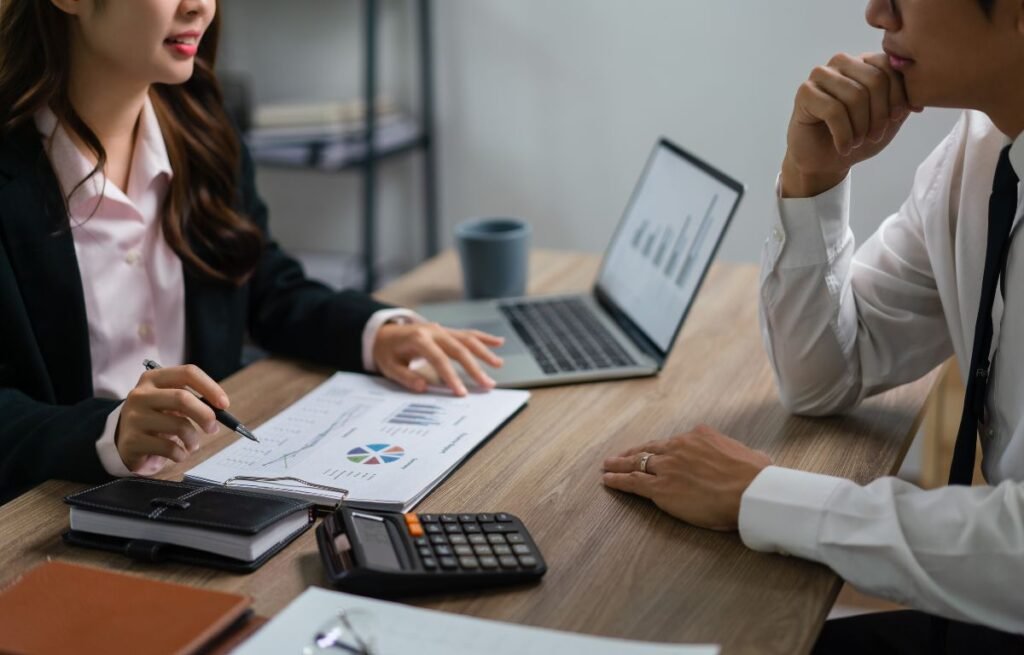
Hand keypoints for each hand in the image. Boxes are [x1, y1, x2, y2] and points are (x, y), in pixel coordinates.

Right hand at [116, 364, 227, 473]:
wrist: (124, 440)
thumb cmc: (156, 418)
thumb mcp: (170, 403)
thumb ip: (192, 401)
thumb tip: (220, 409)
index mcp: (153, 378)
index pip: (187, 373)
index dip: (210, 388)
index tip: (224, 404)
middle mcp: (140, 394)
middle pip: (182, 398)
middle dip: (205, 415)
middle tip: (212, 428)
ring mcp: (133, 417)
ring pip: (178, 425)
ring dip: (193, 439)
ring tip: (192, 444)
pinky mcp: (132, 440)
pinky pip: (168, 448)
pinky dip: (181, 454)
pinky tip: (179, 454)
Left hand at [372, 322, 503, 395]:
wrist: (384, 333)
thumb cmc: (387, 352)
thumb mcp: (388, 366)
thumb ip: (405, 377)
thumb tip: (423, 387)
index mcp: (418, 339)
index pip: (439, 359)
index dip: (451, 376)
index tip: (461, 393)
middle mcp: (433, 331)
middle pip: (458, 349)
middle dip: (475, 367)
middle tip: (487, 384)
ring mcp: (442, 329)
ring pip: (467, 339)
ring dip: (484, 352)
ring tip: (498, 365)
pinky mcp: (447, 331)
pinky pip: (468, 333)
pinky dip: (484, 338)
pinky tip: (499, 343)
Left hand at [602, 424, 771, 530]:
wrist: (749, 492)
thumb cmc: (756, 477)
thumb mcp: (753, 456)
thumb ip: (745, 455)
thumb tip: (756, 458)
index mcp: (700, 436)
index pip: (674, 443)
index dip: (661, 449)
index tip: (654, 452)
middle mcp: (679, 447)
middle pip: (650, 449)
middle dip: (633, 452)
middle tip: (619, 456)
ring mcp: (667, 466)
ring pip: (636, 462)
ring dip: (619, 464)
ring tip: (607, 466)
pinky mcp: (659, 487)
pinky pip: (632, 481)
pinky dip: (617, 480)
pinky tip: (607, 480)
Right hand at [782, 52, 919, 197]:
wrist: (825, 161)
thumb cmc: (857, 137)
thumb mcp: (889, 119)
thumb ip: (904, 100)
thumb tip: (920, 89)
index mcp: (864, 63)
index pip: (889, 67)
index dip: (898, 95)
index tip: (897, 119)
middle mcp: (842, 63)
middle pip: (874, 80)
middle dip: (880, 114)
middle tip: (876, 136)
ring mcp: (821, 75)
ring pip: (854, 95)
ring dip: (860, 127)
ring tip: (857, 142)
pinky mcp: (805, 93)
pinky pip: (833, 110)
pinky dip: (843, 135)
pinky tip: (843, 147)